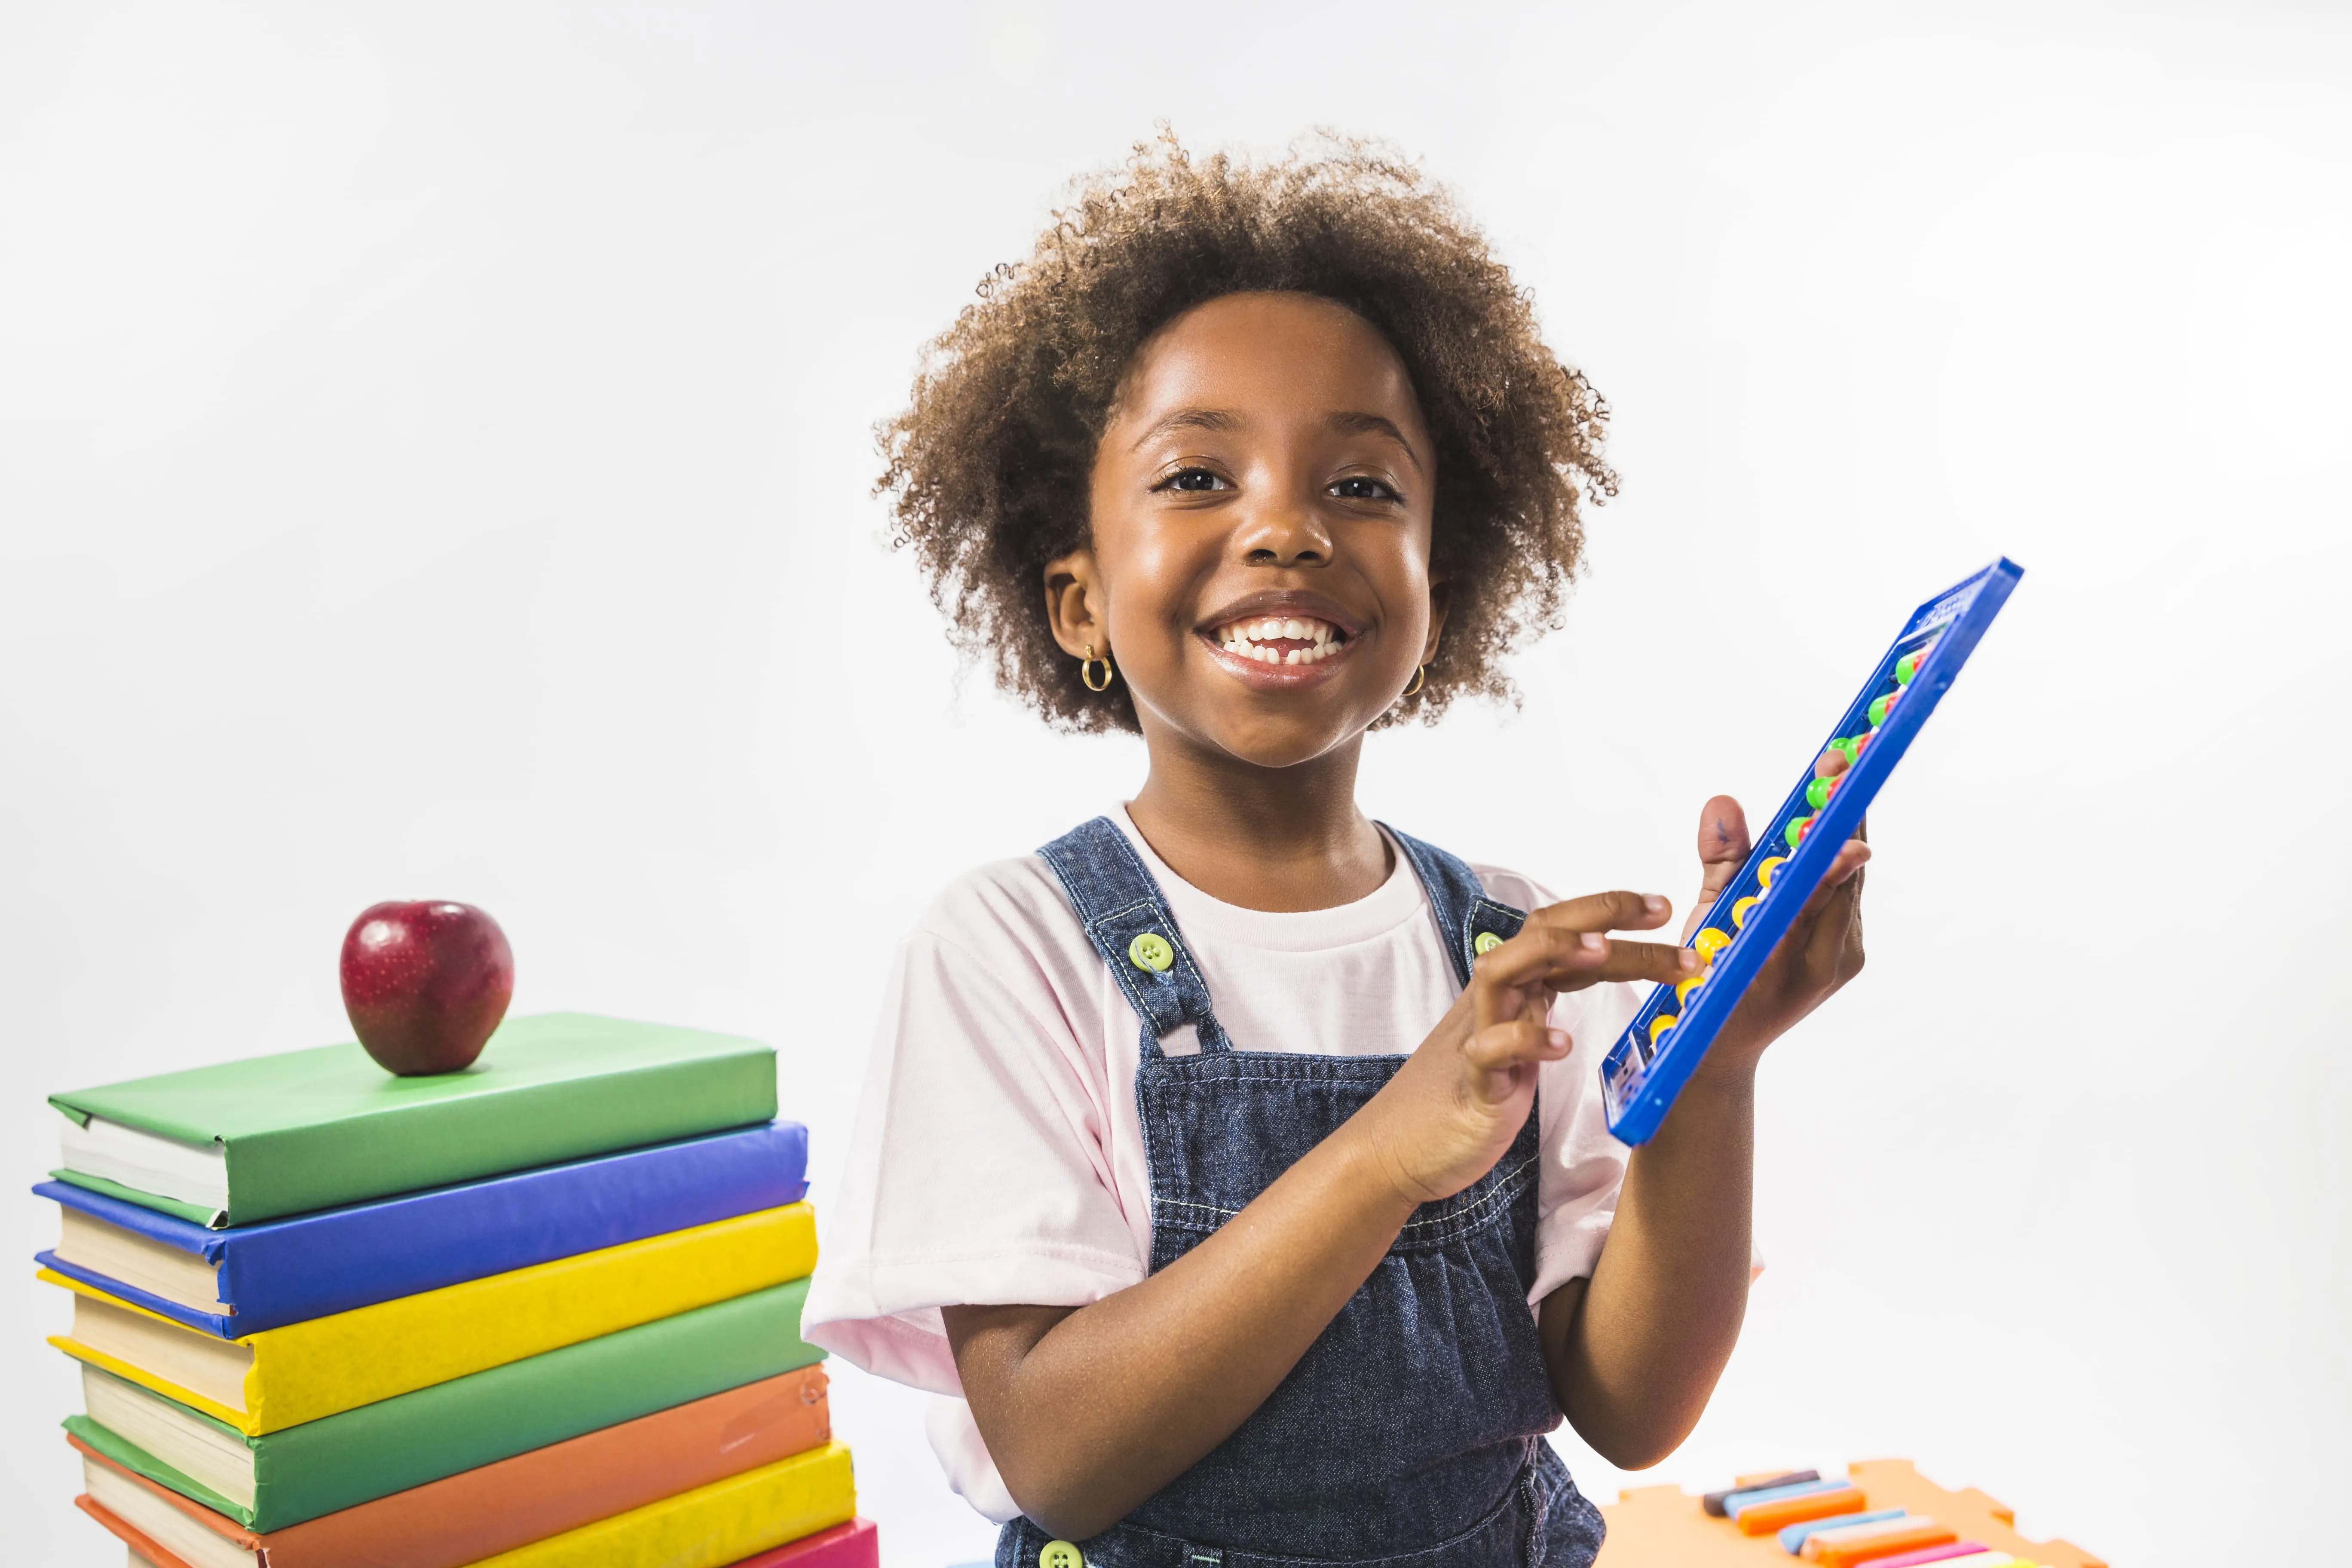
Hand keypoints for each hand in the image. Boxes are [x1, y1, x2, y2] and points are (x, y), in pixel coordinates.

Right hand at [1356, 894, 1696, 1205]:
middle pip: (1541, 938)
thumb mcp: (1518, 1039)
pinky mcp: (1471, 1084)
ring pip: (1502, 973)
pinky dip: (1524, 1040)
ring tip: (1602, 949)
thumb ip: (1546, 1006)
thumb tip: (1596, 985)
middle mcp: (1494, 1002)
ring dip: (1552, 953)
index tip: (1662, 908)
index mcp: (1513, 990)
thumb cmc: (1468, 1092)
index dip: (1608, 913)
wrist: (1398, 1146)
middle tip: (1664, 917)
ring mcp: (1477, 1037)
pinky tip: (1562, 1044)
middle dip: (1603, 919)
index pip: (1558, 931)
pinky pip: (1489, 1051)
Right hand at [1686, 749, 1869, 1075]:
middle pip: (1846, 871)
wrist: (1723, 1048)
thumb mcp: (1703, 924)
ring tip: (1833, 779)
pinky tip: (1822, 829)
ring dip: (1839, 832)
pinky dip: (1832, 861)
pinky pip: (1844, 895)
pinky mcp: (1848, 953)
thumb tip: (1723, 801)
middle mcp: (1832, 957)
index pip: (1822, 882)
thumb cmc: (1704, 989)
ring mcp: (1846, 956)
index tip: (1839, 785)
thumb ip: (1719, 862)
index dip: (1831, 828)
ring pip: (1848, 880)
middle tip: (1837, 762)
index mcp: (1792, 956)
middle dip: (1839, 816)